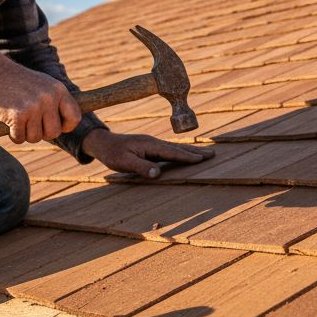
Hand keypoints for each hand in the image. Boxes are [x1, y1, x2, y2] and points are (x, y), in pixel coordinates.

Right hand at [0, 51, 81, 143]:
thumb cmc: (20, 82)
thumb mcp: (45, 85)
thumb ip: (57, 102)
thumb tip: (69, 125)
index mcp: (59, 90)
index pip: (74, 118)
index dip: (65, 126)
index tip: (55, 125)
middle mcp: (48, 98)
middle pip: (54, 133)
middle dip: (42, 133)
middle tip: (32, 123)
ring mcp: (33, 107)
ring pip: (36, 137)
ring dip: (26, 134)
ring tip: (19, 120)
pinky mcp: (17, 115)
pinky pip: (19, 138)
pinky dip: (14, 135)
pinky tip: (10, 123)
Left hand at [81, 130, 214, 178]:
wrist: (103, 143)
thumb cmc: (112, 153)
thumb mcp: (124, 162)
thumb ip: (141, 167)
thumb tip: (158, 173)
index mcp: (150, 145)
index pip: (172, 152)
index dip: (187, 156)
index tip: (202, 159)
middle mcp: (154, 143)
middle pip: (178, 149)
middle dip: (195, 152)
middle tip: (213, 154)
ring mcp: (152, 145)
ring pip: (174, 149)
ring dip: (189, 152)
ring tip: (204, 155)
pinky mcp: (149, 148)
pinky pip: (168, 152)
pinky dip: (179, 154)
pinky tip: (184, 157)